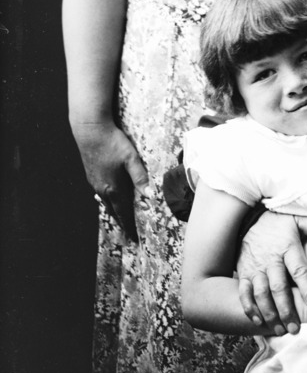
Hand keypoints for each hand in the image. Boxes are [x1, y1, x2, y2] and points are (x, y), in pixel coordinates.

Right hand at [73, 120, 148, 241]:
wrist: (90, 132)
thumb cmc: (113, 143)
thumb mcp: (131, 158)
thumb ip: (140, 177)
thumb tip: (150, 194)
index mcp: (114, 188)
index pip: (123, 213)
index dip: (129, 227)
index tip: (134, 240)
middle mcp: (103, 189)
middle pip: (114, 212)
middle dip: (122, 224)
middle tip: (129, 235)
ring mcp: (95, 183)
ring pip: (107, 204)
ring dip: (115, 213)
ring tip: (122, 221)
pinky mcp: (92, 176)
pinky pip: (102, 195)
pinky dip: (109, 202)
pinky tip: (111, 200)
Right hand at [236, 213, 306, 334]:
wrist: (248, 221)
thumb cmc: (278, 224)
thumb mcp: (298, 221)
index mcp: (287, 248)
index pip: (298, 269)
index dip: (306, 285)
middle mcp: (270, 261)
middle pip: (278, 288)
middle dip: (287, 310)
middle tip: (296, 328)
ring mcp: (255, 269)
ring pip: (261, 295)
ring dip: (270, 314)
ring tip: (281, 329)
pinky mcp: (244, 274)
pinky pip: (244, 294)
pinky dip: (250, 309)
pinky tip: (259, 321)